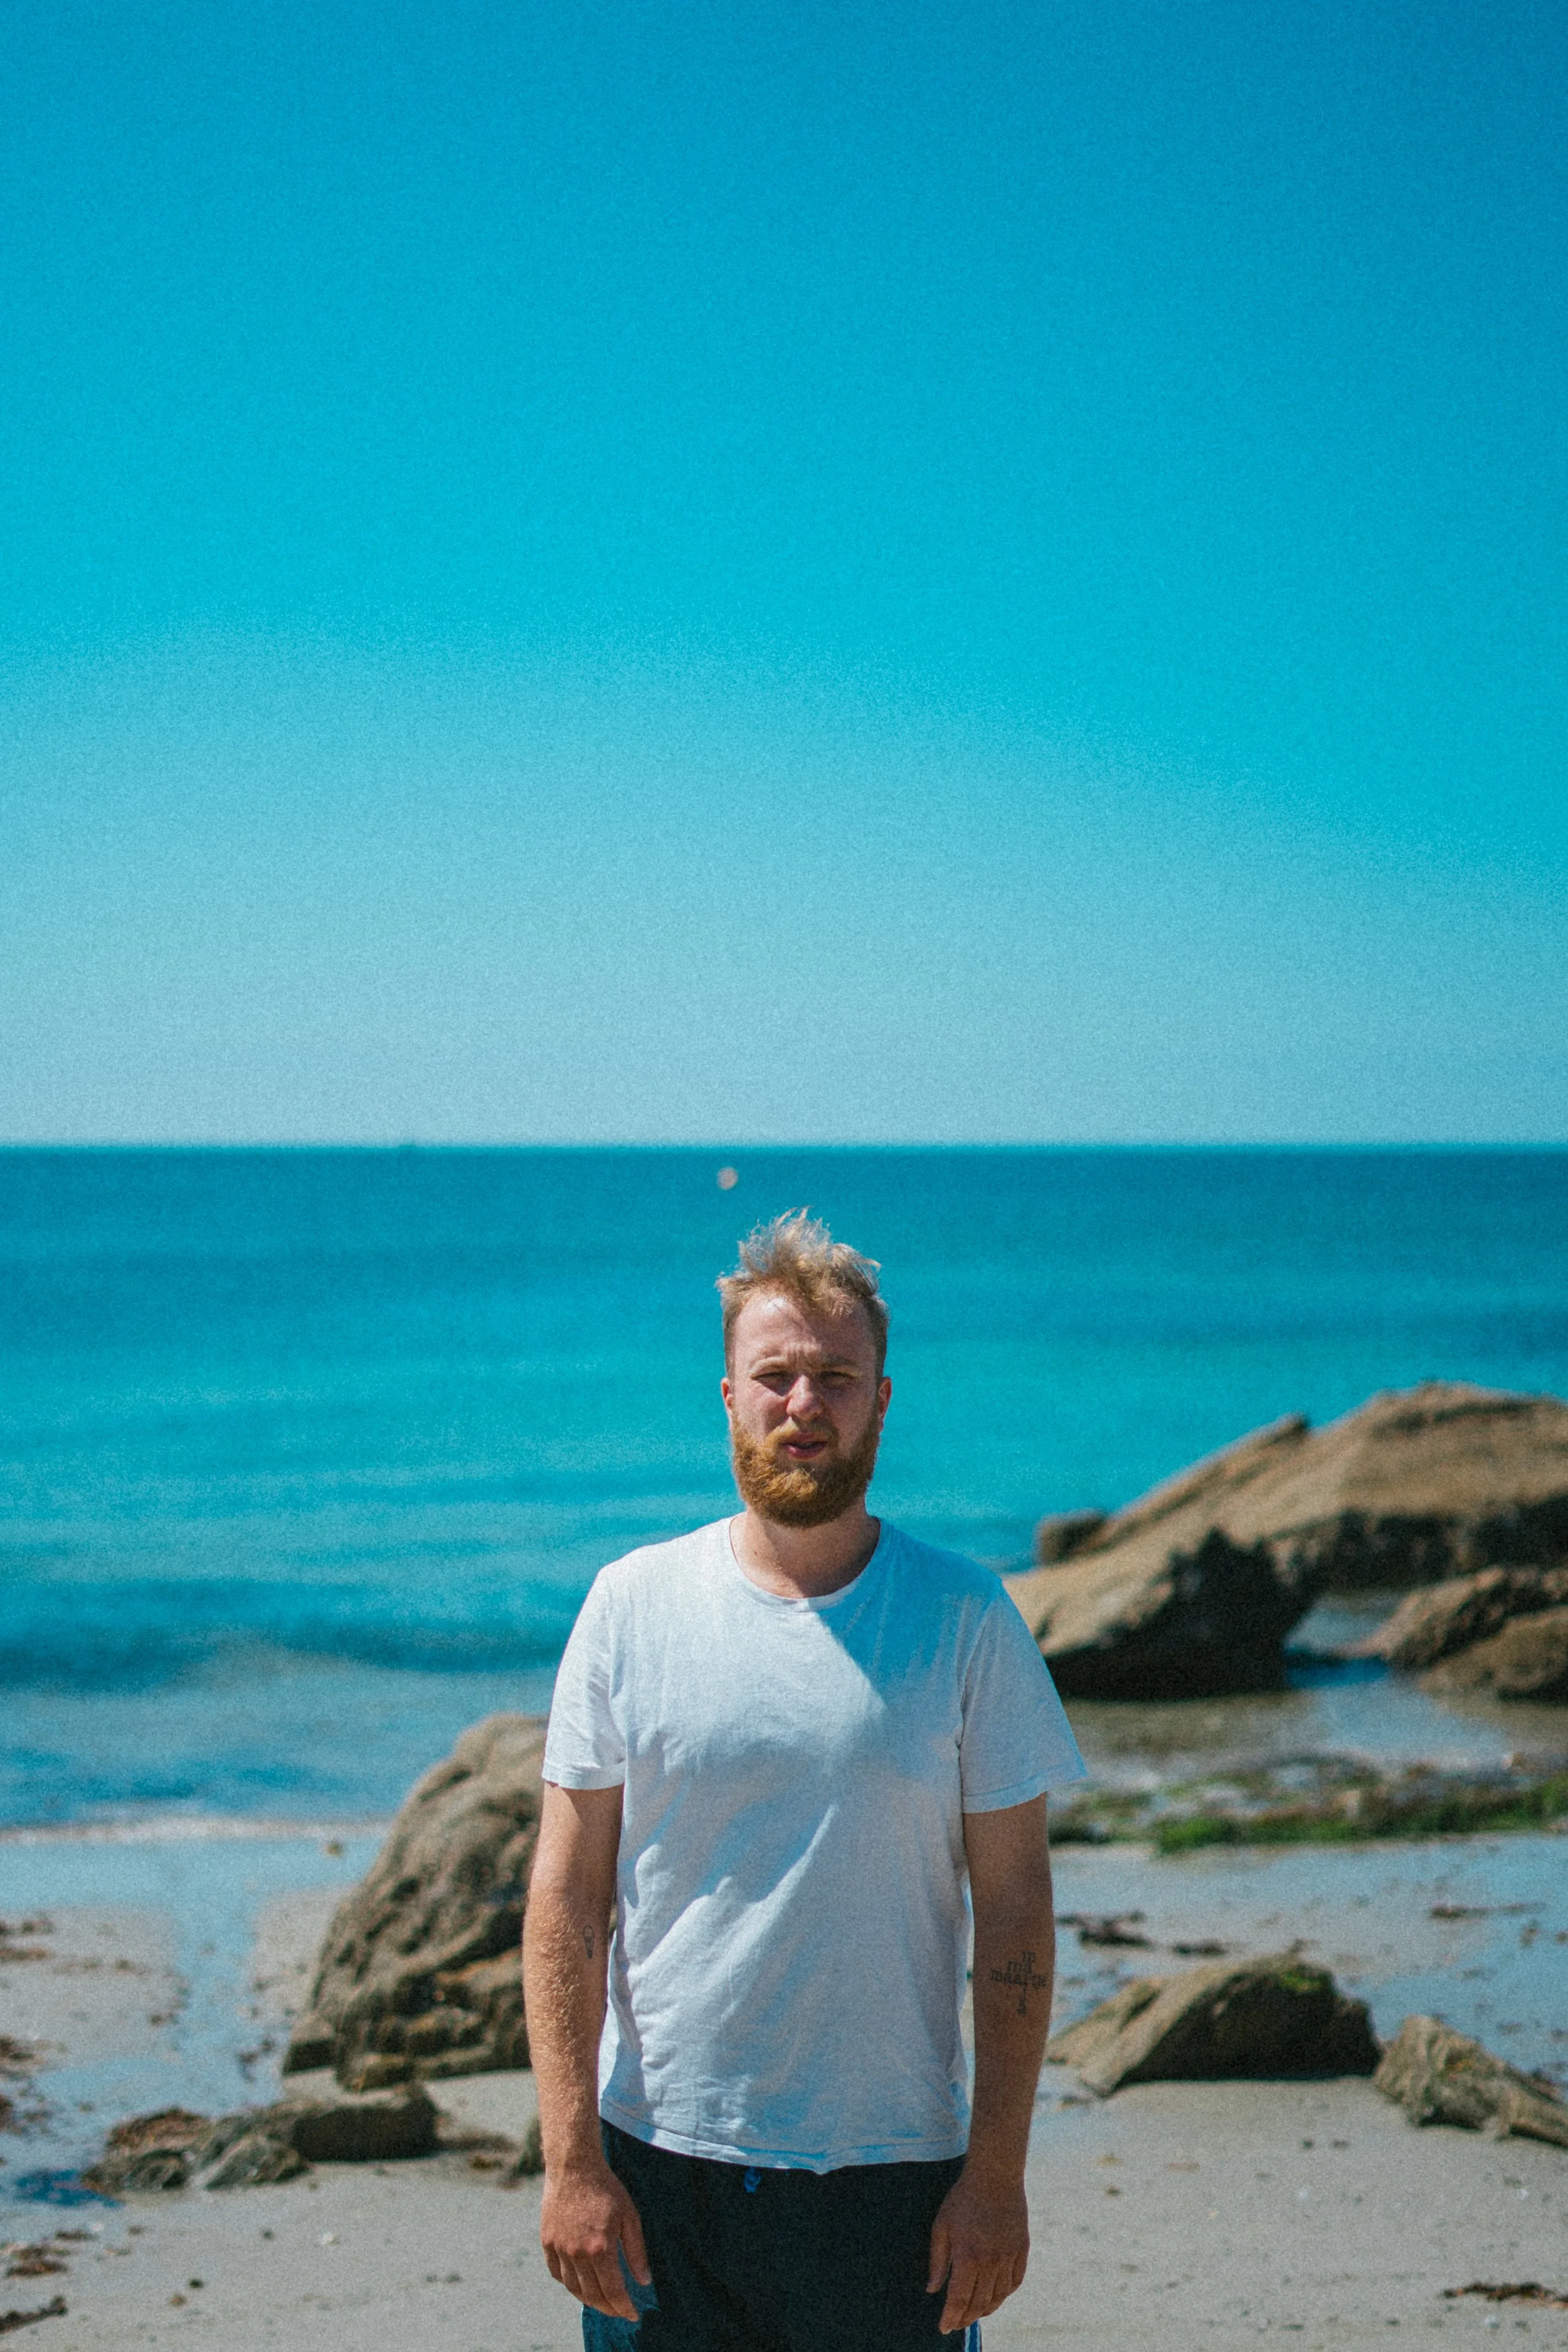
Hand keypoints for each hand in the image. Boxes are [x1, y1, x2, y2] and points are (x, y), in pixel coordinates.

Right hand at [540, 2156, 651, 2320]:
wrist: (574, 2166)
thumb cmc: (606, 2189)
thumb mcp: (629, 2216)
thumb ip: (636, 2251)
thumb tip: (643, 2281)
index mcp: (600, 2248)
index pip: (613, 2291)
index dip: (624, 2307)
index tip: (633, 2315)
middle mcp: (577, 2253)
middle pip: (592, 2295)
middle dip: (608, 2308)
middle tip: (619, 2311)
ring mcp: (559, 2248)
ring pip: (573, 2288)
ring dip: (588, 2299)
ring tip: (601, 2301)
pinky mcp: (547, 2242)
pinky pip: (557, 2273)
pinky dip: (569, 2283)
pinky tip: (579, 2282)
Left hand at [927, 2165, 1028, 2333]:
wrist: (994, 2176)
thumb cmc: (962, 2199)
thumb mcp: (942, 2226)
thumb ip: (938, 2261)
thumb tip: (932, 2289)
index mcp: (968, 2257)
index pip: (958, 2300)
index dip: (951, 2318)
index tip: (944, 2328)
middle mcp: (991, 2262)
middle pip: (979, 2303)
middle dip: (966, 2318)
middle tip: (957, 2323)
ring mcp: (1008, 2257)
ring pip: (998, 2297)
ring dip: (985, 2310)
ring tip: (974, 2313)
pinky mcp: (1021, 2250)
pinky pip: (1015, 2282)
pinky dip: (1005, 2294)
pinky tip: (996, 2296)